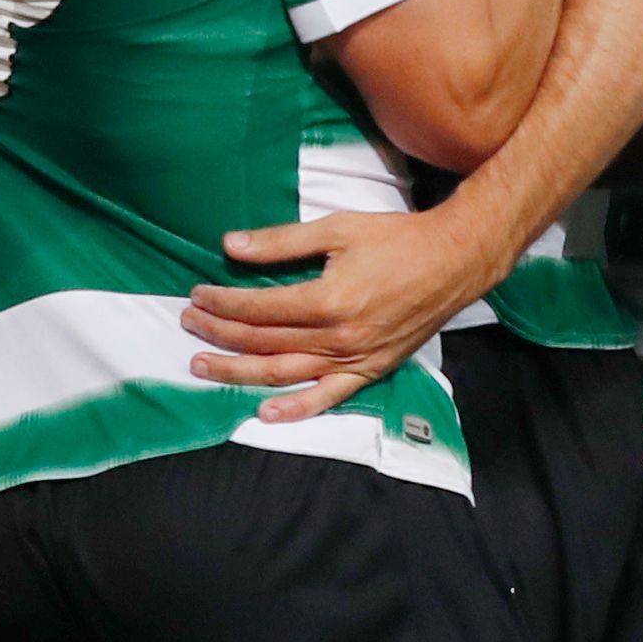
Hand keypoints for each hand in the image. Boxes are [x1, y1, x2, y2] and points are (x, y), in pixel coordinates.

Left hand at [182, 210, 509, 421]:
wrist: (454, 261)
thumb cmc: (397, 240)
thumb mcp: (337, 228)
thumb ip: (282, 241)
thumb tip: (232, 246)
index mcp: (328, 299)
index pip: (259, 308)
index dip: (222, 303)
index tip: (198, 294)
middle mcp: (338, 337)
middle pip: (264, 342)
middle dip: (220, 334)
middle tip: (188, 324)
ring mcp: (354, 360)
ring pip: (284, 373)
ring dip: (239, 372)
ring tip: (203, 366)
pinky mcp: (370, 372)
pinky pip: (328, 398)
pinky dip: (296, 409)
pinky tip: (264, 413)